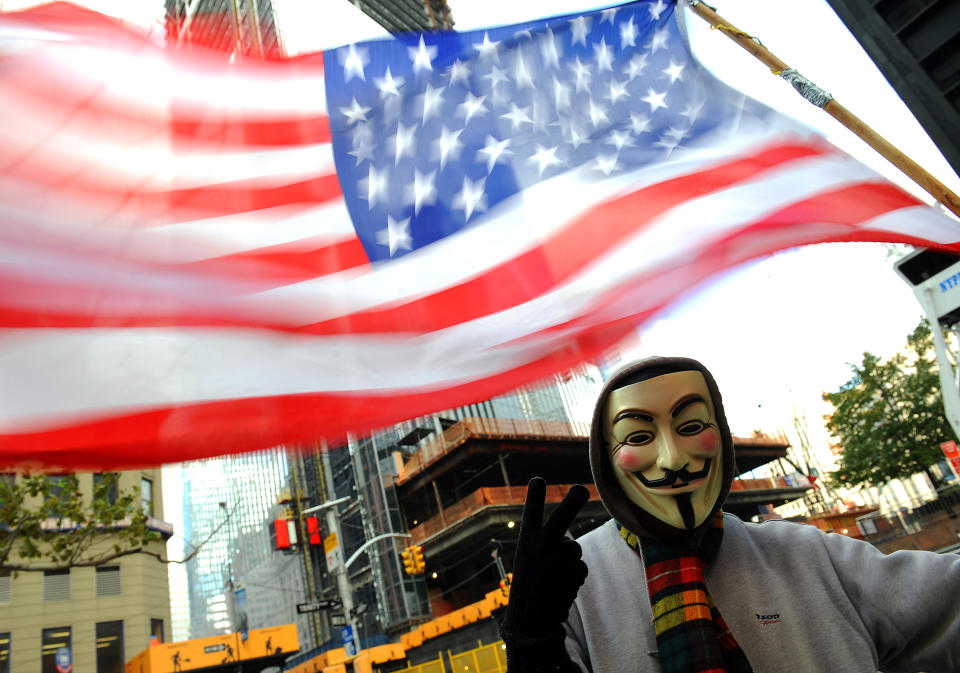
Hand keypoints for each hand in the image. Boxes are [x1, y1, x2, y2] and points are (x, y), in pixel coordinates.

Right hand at [501, 477, 589, 638]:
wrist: (532, 619)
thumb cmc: (528, 583)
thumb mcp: (529, 557)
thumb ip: (548, 543)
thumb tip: (572, 542)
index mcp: (527, 538)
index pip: (531, 510)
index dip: (535, 493)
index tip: (539, 479)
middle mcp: (544, 544)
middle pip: (563, 515)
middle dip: (574, 499)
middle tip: (581, 489)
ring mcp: (561, 557)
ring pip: (573, 549)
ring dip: (568, 561)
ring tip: (552, 578)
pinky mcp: (577, 570)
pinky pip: (580, 567)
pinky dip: (573, 576)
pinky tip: (560, 587)